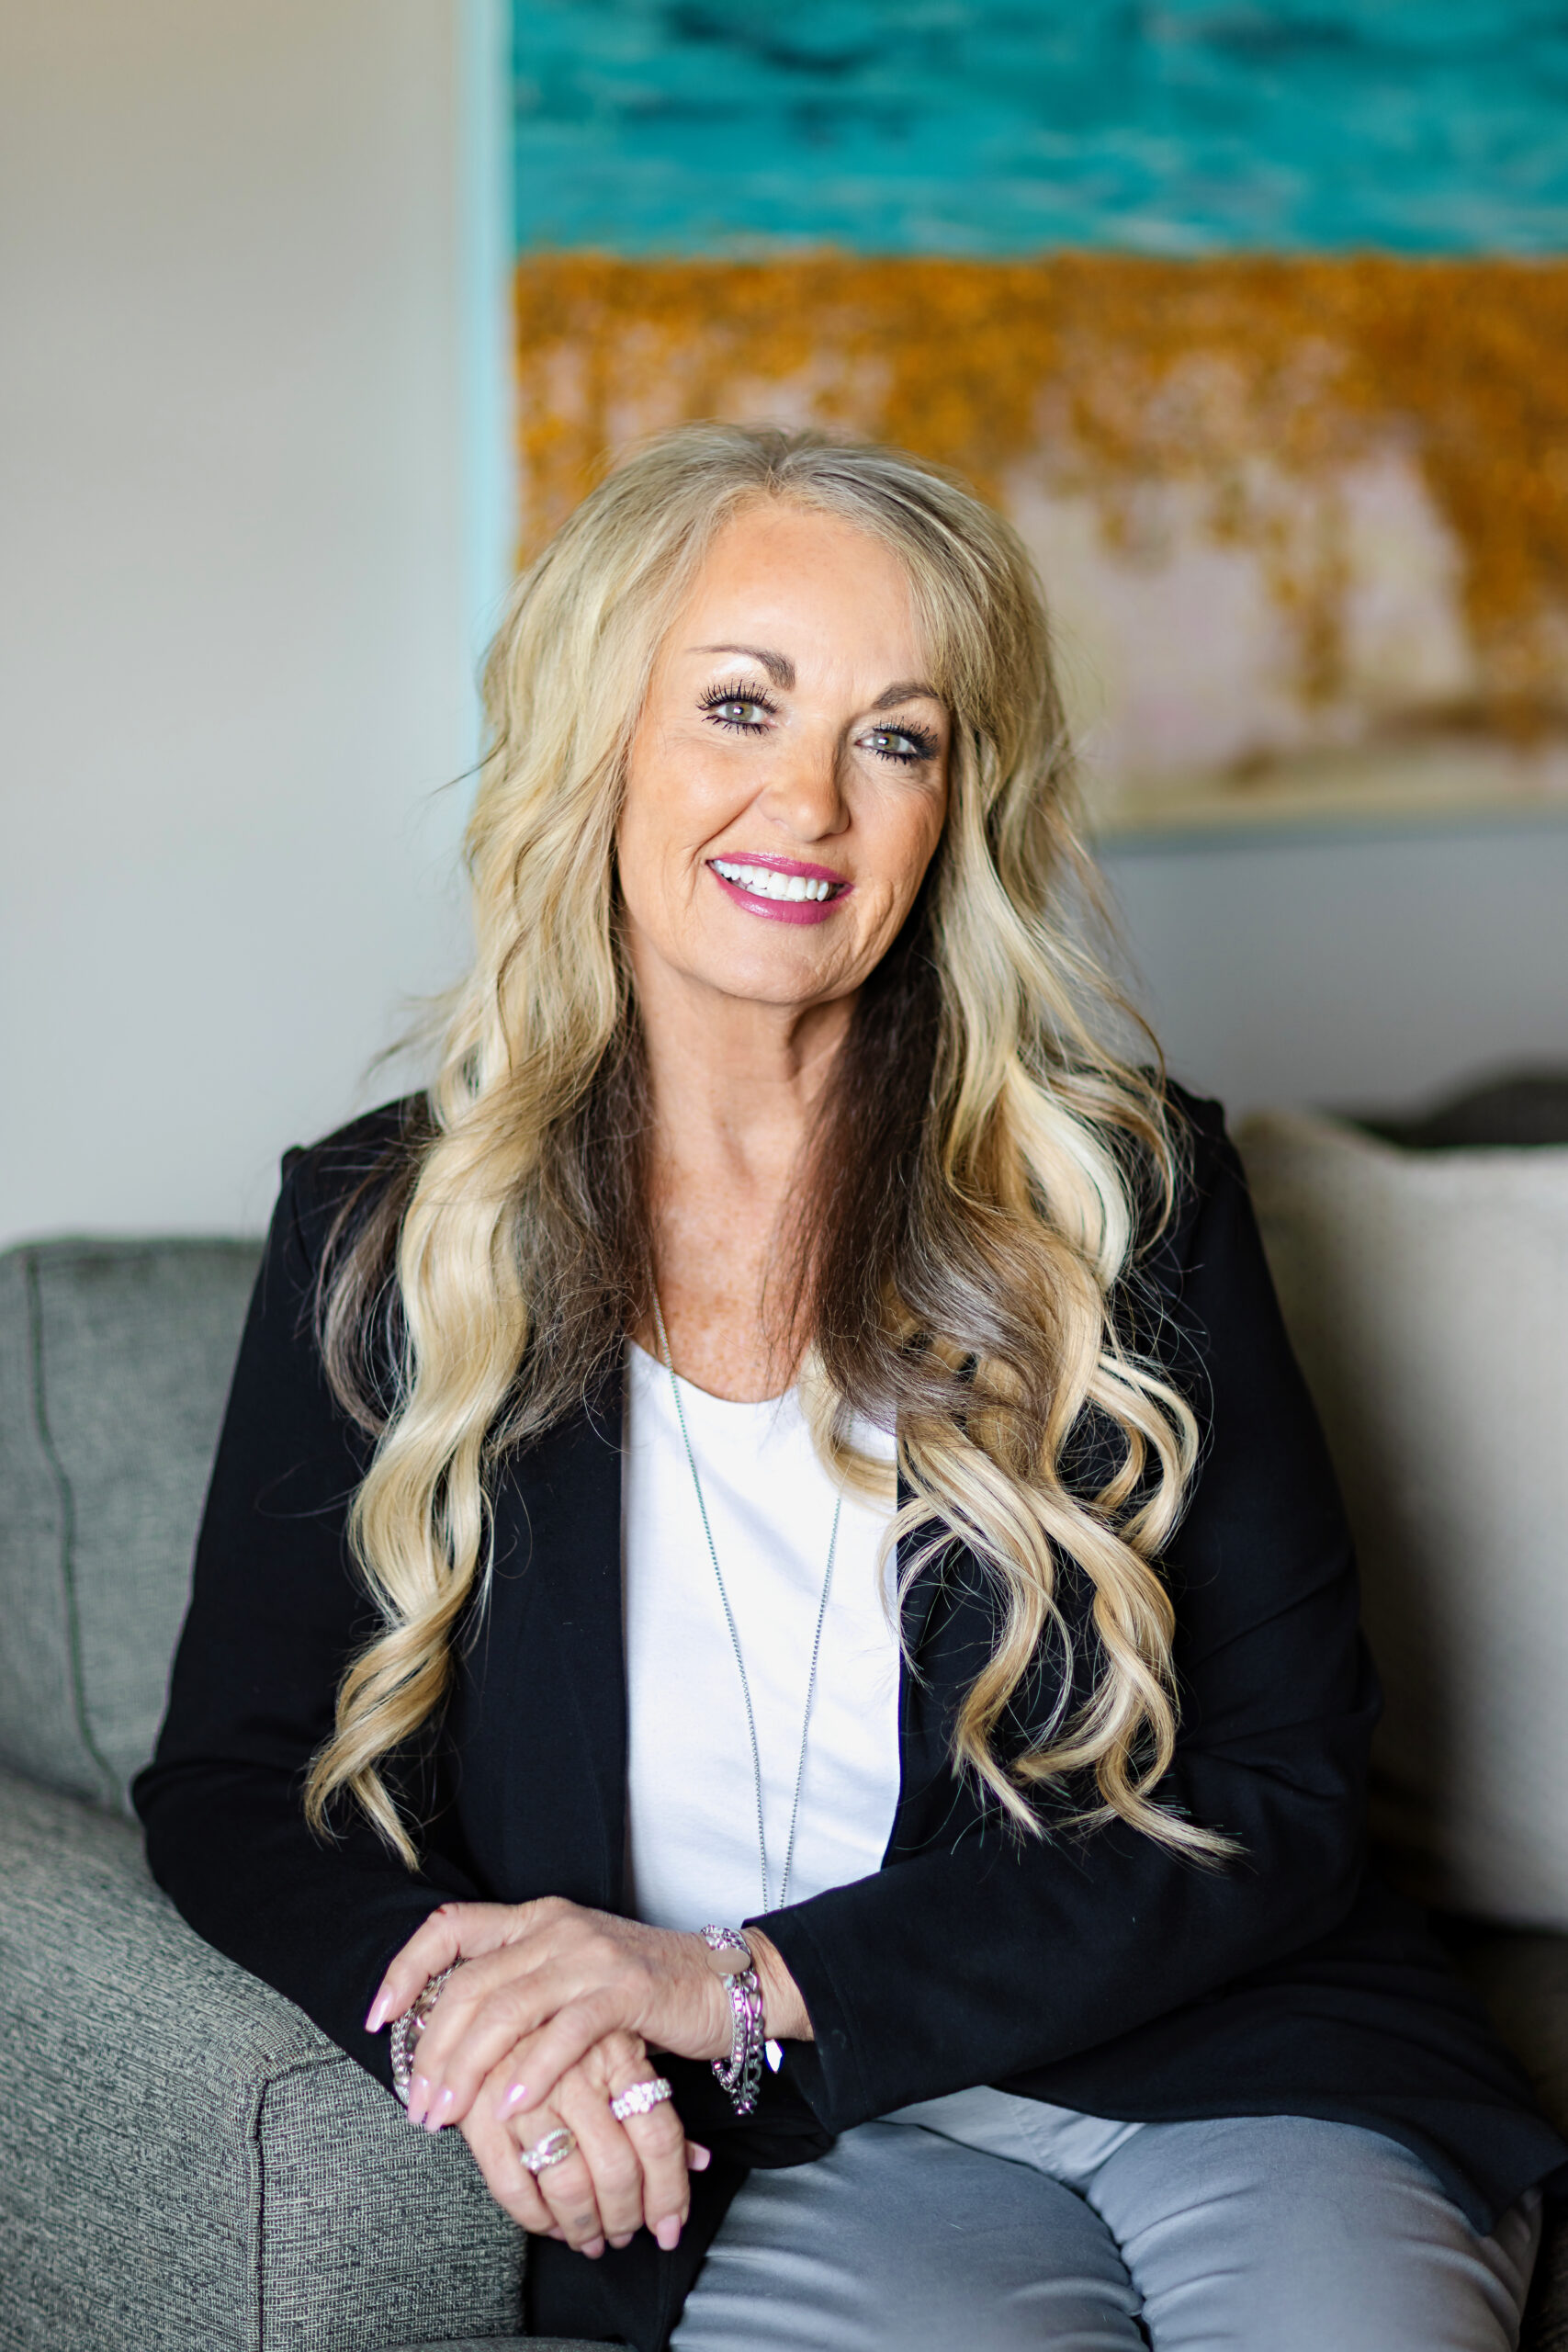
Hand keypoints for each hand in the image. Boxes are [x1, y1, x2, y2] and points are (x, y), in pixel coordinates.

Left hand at [368, 1897, 809, 2136]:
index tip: (376, 2019)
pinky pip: (564, 2032)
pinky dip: (530, 2071)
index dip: (406, 1969)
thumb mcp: (569, 1979)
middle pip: (470, 1983)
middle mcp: (555, 1926)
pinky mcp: (626, 1988)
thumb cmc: (641, 1991)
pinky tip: (509, 2107)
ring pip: (507, 2008)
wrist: (724, 1983)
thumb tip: (448, 2050)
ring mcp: (591, 1954)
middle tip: (417, 2105)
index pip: (450, 1928)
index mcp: (534, 1918)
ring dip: (467, 2069)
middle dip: (432, 2049)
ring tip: (446, 2116)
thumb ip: (518, 1995)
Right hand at [457, 2026, 709, 2258]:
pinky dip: (534, 2218)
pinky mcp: (480, 2112)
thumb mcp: (621, 2052)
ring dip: (583, 2226)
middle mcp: (575, 2070)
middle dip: (625, 2217)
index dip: (669, 2192)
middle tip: (624, 2234)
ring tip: (591, 2238)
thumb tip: (700, 2162)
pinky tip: (549, 2225)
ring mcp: (526, 2092)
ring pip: (568, 2184)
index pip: (659, 2135)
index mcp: (618, 2051)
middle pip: (616, 2167)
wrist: (492, 2002)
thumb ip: (656, 2109)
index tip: (670, 2228)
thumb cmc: (569, 2037)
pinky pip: (513, 2185)